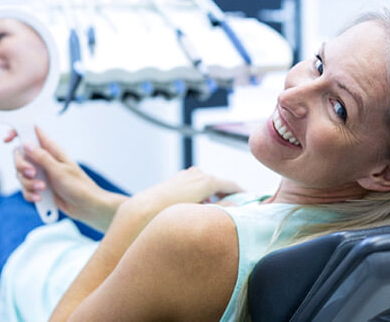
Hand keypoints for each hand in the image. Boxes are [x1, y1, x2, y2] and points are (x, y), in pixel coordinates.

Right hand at [12, 126, 126, 230]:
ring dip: (29, 183)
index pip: (33, 133)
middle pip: (20, 156)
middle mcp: (45, 160)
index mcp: (52, 150)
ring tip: (43, 188)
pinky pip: (25, 188)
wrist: (85, 206)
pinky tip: (40, 198)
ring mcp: (41, 173)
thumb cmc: (78, 186)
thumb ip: (42, 157)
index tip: (7, 139)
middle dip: (22, 166)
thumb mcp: (59, 170)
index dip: (18, 132)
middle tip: (33, 173)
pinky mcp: (39, 187)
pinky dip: (30, 194)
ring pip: (21, 174)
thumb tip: (27, 144)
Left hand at [121, 167, 242, 225]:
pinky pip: (195, 187)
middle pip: (219, 184)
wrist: (138, 213)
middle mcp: (197, 173)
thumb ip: (219, 210)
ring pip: (206, 186)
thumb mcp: (199, 215)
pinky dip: (201, 196)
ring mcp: (185, 175)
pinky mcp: (175, 180)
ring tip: (214, 215)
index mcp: (207, 180)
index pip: (232, 185)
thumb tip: (236, 207)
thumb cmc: (169, 215)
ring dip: (213, 197)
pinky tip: (196, 211)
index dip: (243, 194)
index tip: (252, 203)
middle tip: (234, 212)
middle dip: (228, 197)